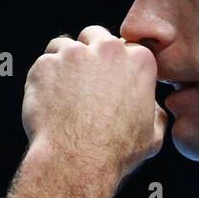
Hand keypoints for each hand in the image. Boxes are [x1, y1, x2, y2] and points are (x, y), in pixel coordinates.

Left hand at [22, 25, 167, 180]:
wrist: (78, 161)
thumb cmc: (116, 152)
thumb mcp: (153, 135)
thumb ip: (155, 112)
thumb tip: (153, 108)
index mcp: (138, 61)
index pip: (126, 47)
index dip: (117, 63)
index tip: (111, 78)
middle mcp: (107, 50)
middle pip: (95, 36)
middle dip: (90, 53)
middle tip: (86, 82)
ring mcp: (73, 54)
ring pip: (64, 46)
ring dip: (65, 63)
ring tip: (65, 92)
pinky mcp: (45, 64)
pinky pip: (43, 64)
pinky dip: (44, 78)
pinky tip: (51, 101)